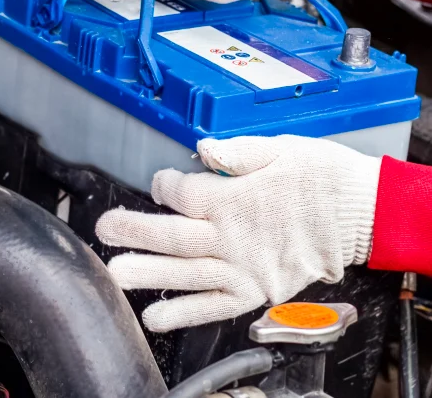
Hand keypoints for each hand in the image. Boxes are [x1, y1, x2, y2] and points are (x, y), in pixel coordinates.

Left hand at [96, 135, 380, 331]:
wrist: (360, 213)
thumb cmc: (320, 176)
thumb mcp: (281, 148)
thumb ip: (237, 151)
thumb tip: (202, 147)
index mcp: (234, 197)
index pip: (181, 193)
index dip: (164, 185)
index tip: (161, 182)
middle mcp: (232, 236)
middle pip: (172, 234)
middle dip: (134, 229)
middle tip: (104, 228)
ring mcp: (242, 268)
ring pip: (185, 273)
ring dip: (147, 273)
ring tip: (115, 272)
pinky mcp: (255, 291)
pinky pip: (214, 306)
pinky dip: (184, 313)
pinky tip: (155, 317)